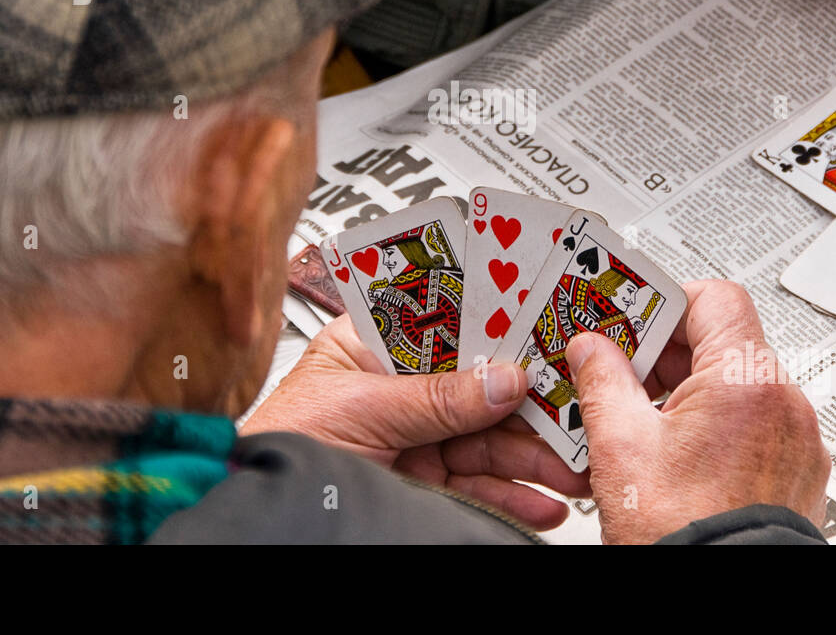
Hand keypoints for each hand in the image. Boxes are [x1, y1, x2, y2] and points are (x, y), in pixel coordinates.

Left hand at [243, 316, 589, 529]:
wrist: (258, 515)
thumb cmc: (278, 444)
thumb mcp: (359, 407)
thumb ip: (434, 396)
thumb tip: (502, 378)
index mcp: (374, 344)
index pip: (449, 320)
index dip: (498, 320)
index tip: (546, 322)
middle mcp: (400, 386)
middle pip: (482, 384)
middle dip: (532, 400)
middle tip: (576, 405)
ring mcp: (415, 436)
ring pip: (490, 438)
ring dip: (536, 454)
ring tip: (571, 465)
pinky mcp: (422, 481)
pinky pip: (480, 483)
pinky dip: (515, 494)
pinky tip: (543, 498)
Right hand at [565, 280, 828, 543]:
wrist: (724, 596)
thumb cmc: (686, 534)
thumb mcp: (621, 446)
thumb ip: (603, 381)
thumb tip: (592, 350)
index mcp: (746, 382)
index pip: (713, 297)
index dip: (665, 300)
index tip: (629, 314)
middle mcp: (784, 404)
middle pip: (723, 342)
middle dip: (666, 353)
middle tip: (619, 368)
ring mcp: (796, 440)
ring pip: (737, 386)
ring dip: (688, 391)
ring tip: (640, 418)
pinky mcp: (796, 472)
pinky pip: (754, 425)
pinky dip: (716, 425)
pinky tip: (676, 452)